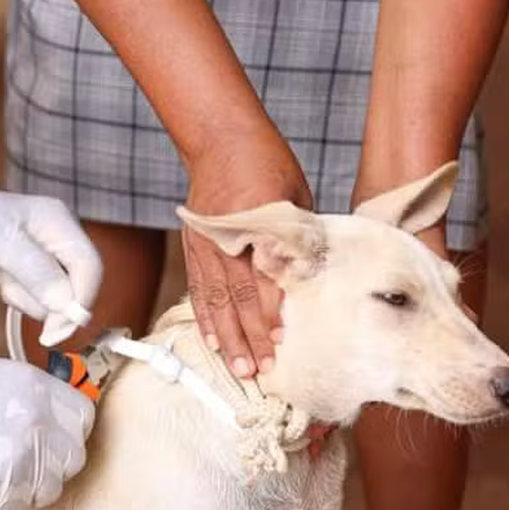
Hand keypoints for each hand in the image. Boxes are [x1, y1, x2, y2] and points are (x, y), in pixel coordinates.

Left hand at [0, 181, 102, 343]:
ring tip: (3, 278)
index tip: (60, 328)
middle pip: (78, 285)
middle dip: (51, 303)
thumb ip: (34, 271)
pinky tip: (1, 280)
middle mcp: (57, 237)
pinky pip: (38, 296)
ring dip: (29, 299)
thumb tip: (65, 303)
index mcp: (57, 221)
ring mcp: (45, 255)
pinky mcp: (30, 270)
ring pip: (57, 296)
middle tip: (23, 309)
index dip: (81, 300)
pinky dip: (20, 297)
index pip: (89, 266)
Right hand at [0, 358, 94, 509]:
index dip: (69, 434)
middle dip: (51, 467)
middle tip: (22, 466)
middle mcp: (37, 418)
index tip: (53, 443)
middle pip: (73, 458)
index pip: (84, 417)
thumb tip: (60, 415)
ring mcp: (23, 452)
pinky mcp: (4, 485)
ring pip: (50, 490)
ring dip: (28, 491)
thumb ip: (33, 394)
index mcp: (38, 387)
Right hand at [182, 133, 312, 376]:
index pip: (262, 280)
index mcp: (252, 227)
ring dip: (227, 338)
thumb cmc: (267, 163)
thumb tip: (314, 275)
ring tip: (239, 367)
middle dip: (249, 338)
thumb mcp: (295, 196)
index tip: (282, 340)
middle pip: (236, 299)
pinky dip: (206, 319)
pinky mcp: (194, 249)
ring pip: (215, 302)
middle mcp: (224, 242)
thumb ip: (299, 237)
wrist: (220, 139)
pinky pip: (199, 291)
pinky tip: (214, 342)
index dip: (271, 313)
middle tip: (261, 370)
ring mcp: (204, 247)